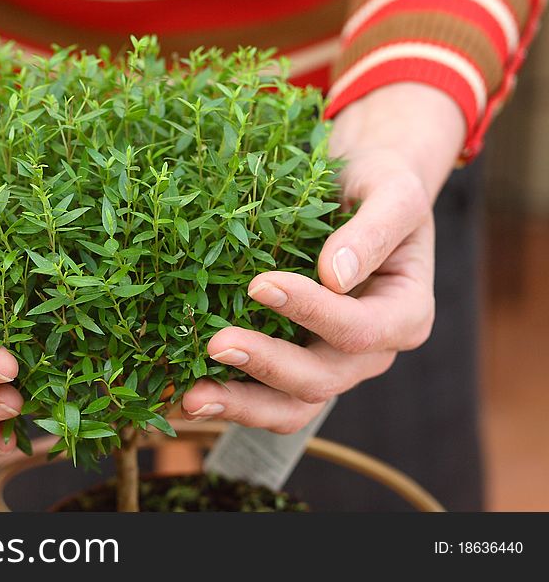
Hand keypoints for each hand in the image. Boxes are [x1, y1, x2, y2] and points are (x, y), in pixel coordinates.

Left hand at [182, 83, 464, 431]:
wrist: (357, 189)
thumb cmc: (378, 184)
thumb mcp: (392, 192)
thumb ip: (374, 231)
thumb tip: (335, 275)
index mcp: (404, 314)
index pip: (358, 328)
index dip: (310, 312)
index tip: (259, 284)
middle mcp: (369, 352)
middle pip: (321, 379)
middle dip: (266, 364)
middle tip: (214, 344)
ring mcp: (331, 363)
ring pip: (291, 407)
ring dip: (240, 405)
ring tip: (190, 398)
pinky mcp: (295, 363)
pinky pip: (266, 396)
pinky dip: (230, 397)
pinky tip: (186, 391)